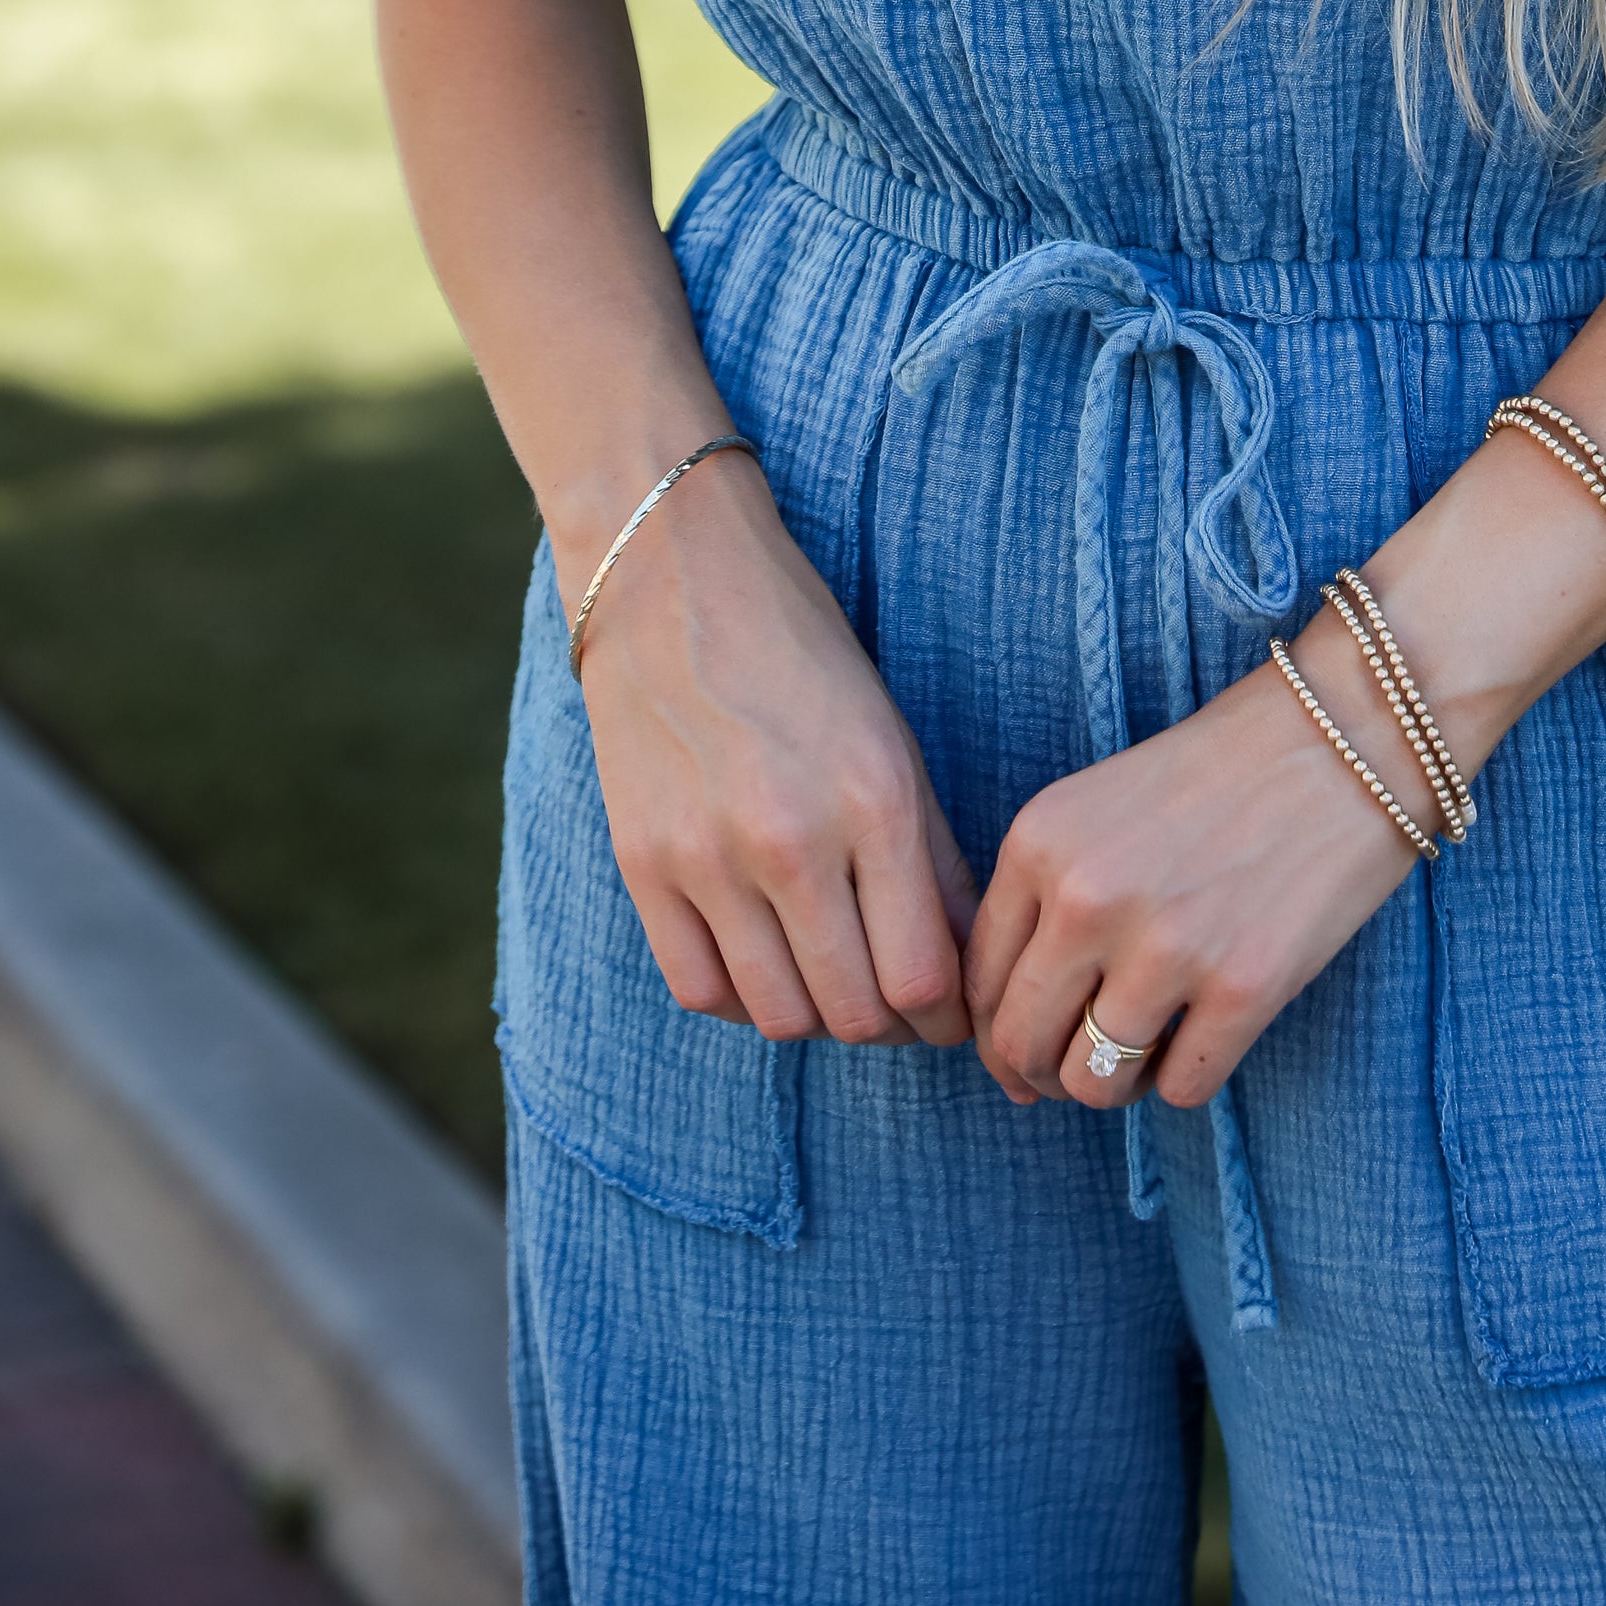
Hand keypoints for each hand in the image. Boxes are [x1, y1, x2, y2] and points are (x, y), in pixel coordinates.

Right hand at [569, 455, 978, 1047]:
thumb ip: (931, 855)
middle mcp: (791, 839)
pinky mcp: (642, 865)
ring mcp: (707, 858)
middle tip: (901, 1009)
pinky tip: (764, 965)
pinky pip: (700, 990)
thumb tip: (963, 960)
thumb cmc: (801, 648)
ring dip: (818, 1018)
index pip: (923, 974)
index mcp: (873, 798)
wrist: (671, 579)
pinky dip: (742, 998)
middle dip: (891, 1027)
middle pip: (854, 1012)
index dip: (947, 1016)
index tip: (952, 1011)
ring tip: (834, 981)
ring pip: (779, 1016)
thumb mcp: (892, 737)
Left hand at [963, 636, 1426, 1114]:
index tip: (1036, 1040)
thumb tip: (1012, 1044)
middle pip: (1023, 1045)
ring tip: (1151, 1045)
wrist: (1345, 735)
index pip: (978, 983)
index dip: (1002, 1030)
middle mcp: (1088, 898)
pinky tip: (1210, 1029)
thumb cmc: (1220, 773)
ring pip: (1093, 1084)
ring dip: (1117, 1083)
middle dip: (1046, 1074)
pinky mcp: (1243, 989)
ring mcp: (1166, 948)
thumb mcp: (1098, 808)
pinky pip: (1181, 1091)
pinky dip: (1189, 1077)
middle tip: (1086, 1063)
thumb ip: (1045, 902)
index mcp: (1040, 842)